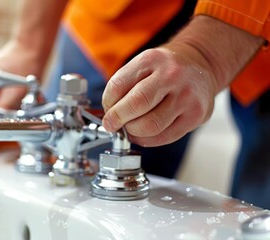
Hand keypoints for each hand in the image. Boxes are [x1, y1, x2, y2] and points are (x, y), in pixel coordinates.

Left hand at [102, 45, 217, 146]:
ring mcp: (187, 97)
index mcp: (152, 60)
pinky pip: (164, 137)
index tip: (107, 113)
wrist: (201, 64)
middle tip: (112, 124)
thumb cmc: (166, 68)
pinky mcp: (196, 116)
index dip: (107, 104)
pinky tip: (143, 134)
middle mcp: (172, 76)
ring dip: (133, 132)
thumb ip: (124, 85)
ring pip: (150, 126)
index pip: (118, 85)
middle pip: (136, 105)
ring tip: (130, 128)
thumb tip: (109, 115)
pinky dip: (148, 140)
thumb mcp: (143, 64)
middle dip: (118, 119)